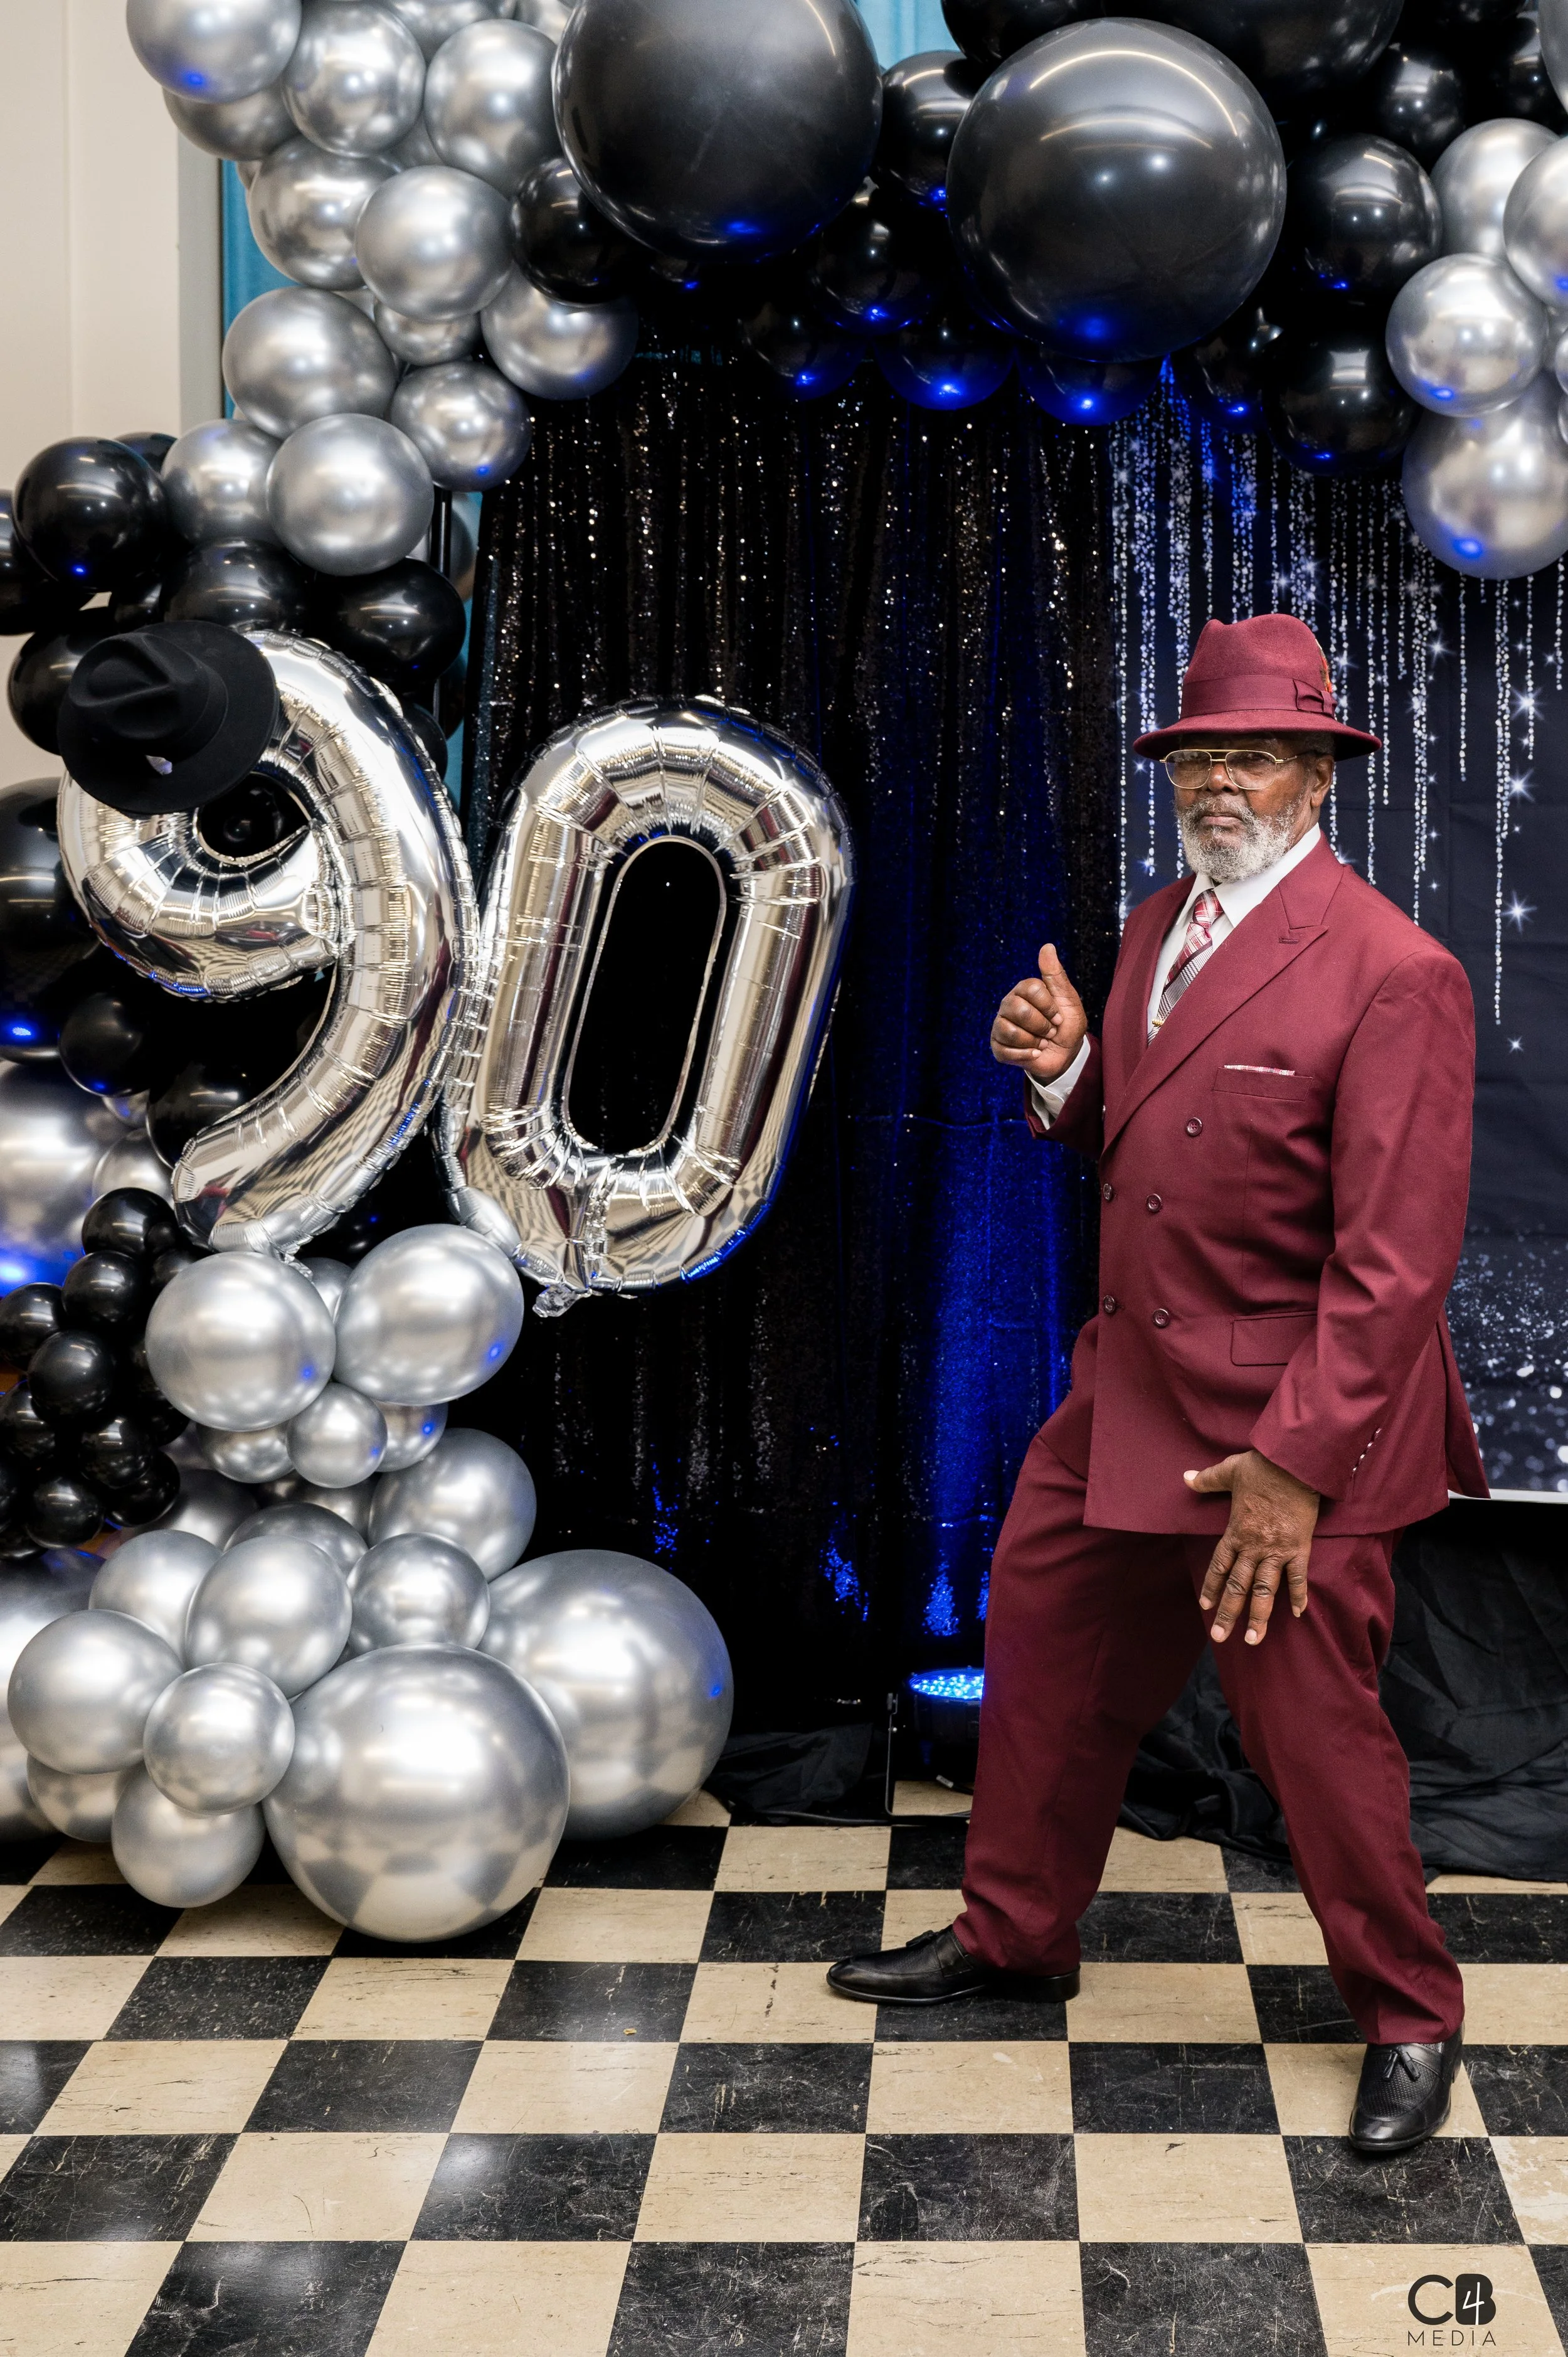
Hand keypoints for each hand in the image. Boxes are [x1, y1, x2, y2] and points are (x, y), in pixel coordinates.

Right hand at [992, 943, 1087, 1083]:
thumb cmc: (1067, 1025)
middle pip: (1020, 1010)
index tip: (1058, 1016)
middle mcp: (1009, 1004)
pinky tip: (1034, 1053)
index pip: (1032, 989)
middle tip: (1050, 1032)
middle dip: (1042, 1026)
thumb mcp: (1068, 999)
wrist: (1065, 1055)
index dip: (1049, 1006)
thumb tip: (1047, 946)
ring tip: (1042, 1043)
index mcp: (1024, 990)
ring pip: (1011, 1031)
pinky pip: (1006, 1050)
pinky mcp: (997, 1046)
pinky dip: (1027, 1055)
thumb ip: (1056, 974)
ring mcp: (1001, 1025)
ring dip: (1034, 1041)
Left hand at [1184, 1449, 1318, 1645]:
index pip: (1219, 1566)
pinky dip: (1298, 1596)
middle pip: (1238, 1587)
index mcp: (1235, 1532)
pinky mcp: (1299, 1547)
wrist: (1294, 1464)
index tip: (1205, 1607)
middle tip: (1220, 1637)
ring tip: (1253, 1640)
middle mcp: (1254, 1546)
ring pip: (1264, 1591)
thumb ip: (1206, 1479)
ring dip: (1259, 1617)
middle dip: (1228, 1614)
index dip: (1211, 1587)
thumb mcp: (1229, 1471)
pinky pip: (1298, 1577)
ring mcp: (1277, 1550)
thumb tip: (1185, 1477)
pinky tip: (1297, 1614)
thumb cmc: (1261, 1468)